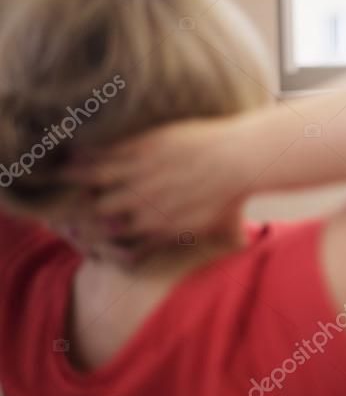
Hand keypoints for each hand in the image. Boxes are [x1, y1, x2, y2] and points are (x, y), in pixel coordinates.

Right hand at [60, 116, 250, 246]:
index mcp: (161, 227)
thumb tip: (236, 247)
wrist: (241, 161)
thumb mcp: (222, 225)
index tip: (91, 232)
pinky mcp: (140, 149)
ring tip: (55, 172)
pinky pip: (103, 152)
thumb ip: (219, 237)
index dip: (103, 237)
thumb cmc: (236, 194)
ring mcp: (138, 176)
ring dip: (71, 176)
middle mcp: (143, 205)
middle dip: (83, 209)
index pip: (122, 238)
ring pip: (94, 179)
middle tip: (66, 203)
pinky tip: (71, 148)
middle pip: (100, 211)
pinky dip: (84, 152)